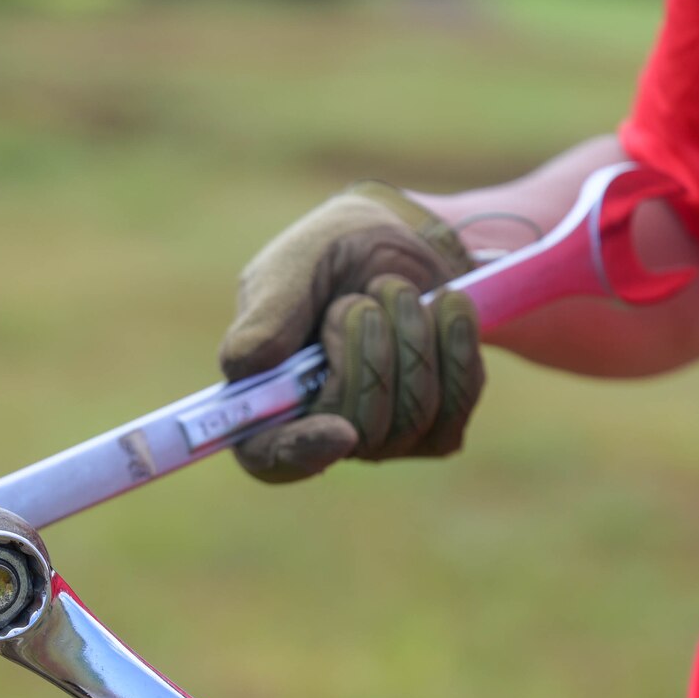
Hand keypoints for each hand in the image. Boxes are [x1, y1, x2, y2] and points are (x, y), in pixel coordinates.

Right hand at [220, 183, 484, 482]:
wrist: (410, 239)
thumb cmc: (337, 250)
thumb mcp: (296, 263)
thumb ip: (268, 313)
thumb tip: (242, 367)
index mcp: (267, 396)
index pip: (268, 458)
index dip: (299, 454)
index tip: (338, 431)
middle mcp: (323, 427)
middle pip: (358, 430)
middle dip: (372, 351)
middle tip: (365, 298)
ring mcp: (384, 437)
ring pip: (412, 415)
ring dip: (413, 335)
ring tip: (398, 290)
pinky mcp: (437, 427)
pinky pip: (457, 404)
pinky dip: (456, 344)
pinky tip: (444, 305)